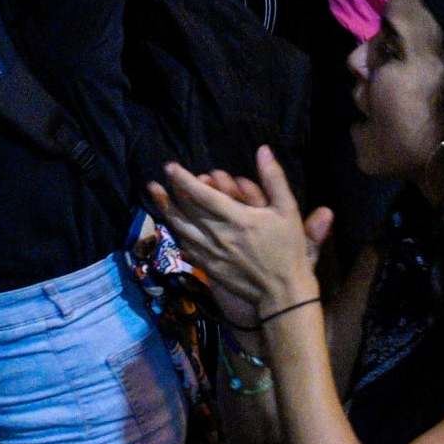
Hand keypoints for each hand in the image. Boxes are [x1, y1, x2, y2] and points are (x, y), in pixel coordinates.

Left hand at [148, 147, 331, 315]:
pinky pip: (187, 247)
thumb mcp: (288, 210)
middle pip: (186, 212)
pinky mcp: (209, 268)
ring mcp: (211, 253)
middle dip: (169, 193)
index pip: (203, 195)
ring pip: (182, 229)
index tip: (170, 167)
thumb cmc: (288, 250)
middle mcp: (219, 235)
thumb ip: (274, 179)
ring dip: (167, 212)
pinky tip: (171, 226)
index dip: (184, 180)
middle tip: (155, 180)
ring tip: (155, 198)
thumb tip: (263, 150)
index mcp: (237, 219)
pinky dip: (177, 234)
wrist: (282, 293)